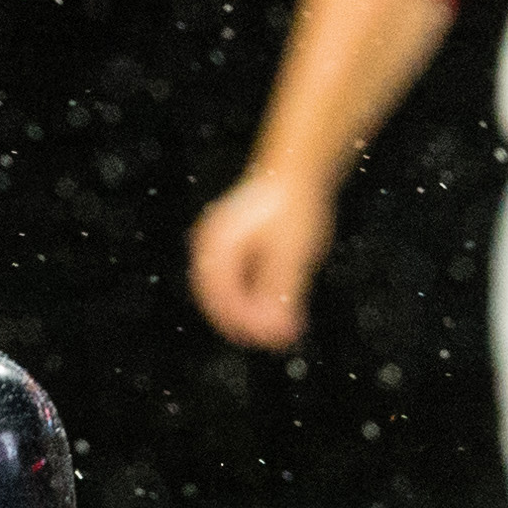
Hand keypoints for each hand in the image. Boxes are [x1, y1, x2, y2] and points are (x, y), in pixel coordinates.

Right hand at [187, 171, 334, 350]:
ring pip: (227, 292)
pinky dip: (254, 295)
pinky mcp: (232, 244)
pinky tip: (279, 302)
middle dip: (247, 323)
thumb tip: (278, 331)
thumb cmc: (293, 205)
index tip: (273, 339)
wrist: (297, 167)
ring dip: (250, 312)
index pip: (222, 300)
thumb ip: (282, 294)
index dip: (247, 325)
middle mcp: (210, 247)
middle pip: (219, 300)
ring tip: (281, 326)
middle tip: (277, 339)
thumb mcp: (292, 253)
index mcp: (218, 248)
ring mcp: (218, 245)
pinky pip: (235, 280)